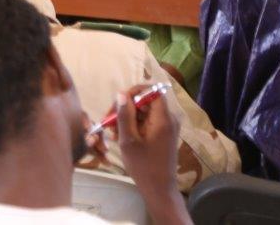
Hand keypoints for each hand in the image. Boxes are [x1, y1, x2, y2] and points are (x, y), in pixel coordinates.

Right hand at [113, 88, 189, 224]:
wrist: (159, 189)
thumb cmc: (144, 166)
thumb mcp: (129, 140)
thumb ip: (125, 115)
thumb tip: (121, 93)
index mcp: (163, 118)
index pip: (151, 91)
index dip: (133, 92)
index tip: (118, 104)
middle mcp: (169, 119)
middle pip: (145, 101)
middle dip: (126, 108)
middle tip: (109, 121)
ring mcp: (167, 127)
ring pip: (144, 111)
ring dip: (127, 118)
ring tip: (114, 133)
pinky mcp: (164, 134)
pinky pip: (147, 121)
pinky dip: (134, 126)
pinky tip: (122, 137)